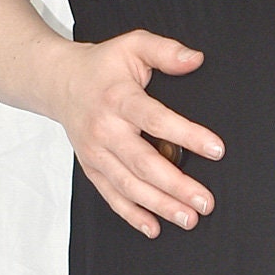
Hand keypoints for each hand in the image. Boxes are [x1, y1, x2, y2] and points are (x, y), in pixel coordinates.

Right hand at [56, 28, 219, 237]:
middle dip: (176, 185)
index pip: (155, 119)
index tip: (216, 150)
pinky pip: (111, 195)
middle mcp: (105, 129)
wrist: (57, 81)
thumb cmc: (103, 66)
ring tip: (189, 218)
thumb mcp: (133, 46)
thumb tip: (196, 59)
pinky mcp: (91, 167)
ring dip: (159, 205)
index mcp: (118, 99)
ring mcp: (96, 152)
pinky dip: (131, 214)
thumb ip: (165, 51)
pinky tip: (153, 227)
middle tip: (206, 201)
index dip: (187, 135)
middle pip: (143, 162)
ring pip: (128, 185)